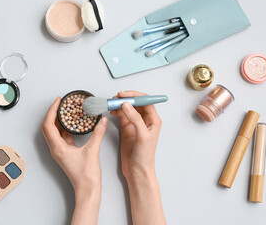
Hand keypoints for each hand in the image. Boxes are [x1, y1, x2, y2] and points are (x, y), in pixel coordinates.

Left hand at [41, 97, 107, 224]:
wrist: (88, 190)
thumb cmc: (87, 176)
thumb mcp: (93, 151)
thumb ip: (98, 133)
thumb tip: (102, 121)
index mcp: (58, 148)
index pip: (48, 125)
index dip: (52, 111)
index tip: (58, 101)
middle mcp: (56, 149)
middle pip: (48, 127)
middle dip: (53, 114)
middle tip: (60, 103)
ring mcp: (60, 152)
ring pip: (54, 132)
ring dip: (58, 121)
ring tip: (67, 111)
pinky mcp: (66, 154)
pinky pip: (62, 137)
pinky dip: (66, 128)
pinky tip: (74, 124)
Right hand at [111, 91, 165, 224]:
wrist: (137, 171)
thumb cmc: (145, 156)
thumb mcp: (142, 136)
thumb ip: (135, 119)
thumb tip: (126, 105)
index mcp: (153, 120)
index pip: (145, 101)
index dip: (135, 96)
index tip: (124, 95)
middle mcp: (145, 120)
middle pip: (135, 103)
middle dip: (125, 99)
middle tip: (115, 98)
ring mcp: (135, 124)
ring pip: (127, 109)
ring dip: (119, 105)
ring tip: (111, 104)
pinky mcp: (127, 129)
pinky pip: (121, 116)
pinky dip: (116, 112)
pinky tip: (111, 112)